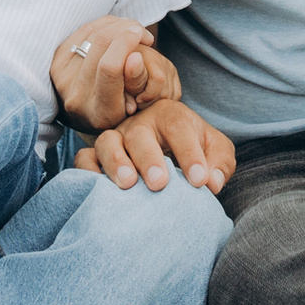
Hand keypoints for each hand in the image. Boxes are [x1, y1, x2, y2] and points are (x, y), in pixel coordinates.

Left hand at [50, 19, 178, 133]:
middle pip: (100, 44)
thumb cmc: (124, 109)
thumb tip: (135, 57)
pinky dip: (103, 25)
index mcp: (101, 113)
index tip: (146, 38)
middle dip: (125, 29)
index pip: (110, 68)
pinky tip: (117, 28)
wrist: (90, 117)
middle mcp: (77, 98)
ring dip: (116, 24)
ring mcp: (62, 80)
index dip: (127, 44)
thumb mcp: (139, 102)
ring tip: (132, 30)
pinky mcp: (56, 64)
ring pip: (91, 34)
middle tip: (141, 31)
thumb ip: (138, 80)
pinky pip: (82, 31)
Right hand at [75, 97, 235, 193]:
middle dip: (149, 158)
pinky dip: (88, 171)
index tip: (200, 182)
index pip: (179, 128)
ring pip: (107, 142)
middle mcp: (140, 124)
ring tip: (128, 184)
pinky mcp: (97, 155)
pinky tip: (98, 188)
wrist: (169, 151)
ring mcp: (116, 138)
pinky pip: (84, 159)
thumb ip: (220, 162)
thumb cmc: (194, 150)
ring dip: (116, 162)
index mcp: (171, 116)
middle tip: (160, 183)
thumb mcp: (215, 150)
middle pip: (139, 134)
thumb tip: (213, 182)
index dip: (189, 153)